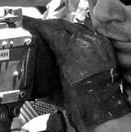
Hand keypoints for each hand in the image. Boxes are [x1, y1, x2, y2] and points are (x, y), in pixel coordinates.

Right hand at [22, 16, 129, 131]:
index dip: (34, 23)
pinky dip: (76, 33)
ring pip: (74, 26)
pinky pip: (87, 32)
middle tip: (36, 28)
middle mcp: (86, 42)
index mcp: (71, 50)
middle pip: (61, 24)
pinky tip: (69, 39)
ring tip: (51, 33)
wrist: (103, 109)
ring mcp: (97, 42)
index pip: (48, 28)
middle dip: (46, 25)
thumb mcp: (53, 86)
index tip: (25, 22)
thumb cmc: (80, 102)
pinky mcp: (104, 45)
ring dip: (61, 28)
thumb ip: (42, 68)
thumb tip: (30, 62)